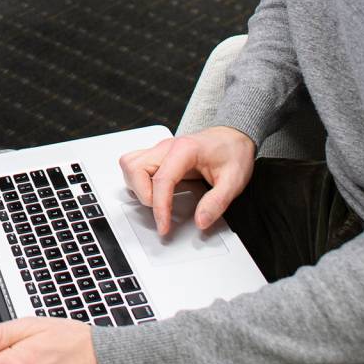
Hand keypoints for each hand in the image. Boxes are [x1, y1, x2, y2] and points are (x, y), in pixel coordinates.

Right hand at [118, 126, 256, 236]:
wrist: (233, 136)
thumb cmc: (233, 153)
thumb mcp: (234, 181)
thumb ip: (217, 202)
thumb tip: (200, 221)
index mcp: (185, 149)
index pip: (162, 179)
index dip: (160, 207)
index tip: (164, 227)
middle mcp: (167, 147)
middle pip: (135, 168)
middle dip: (144, 195)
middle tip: (161, 210)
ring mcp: (160, 150)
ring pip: (129, 164)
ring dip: (137, 186)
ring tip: (156, 200)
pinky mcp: (158, 155)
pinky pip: (134, 164)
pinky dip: (137, 180)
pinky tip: (153, 191)